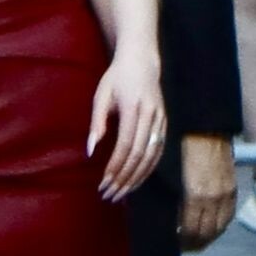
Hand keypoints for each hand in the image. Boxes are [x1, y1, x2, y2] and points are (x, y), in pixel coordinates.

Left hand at [88, 48, 165, 202]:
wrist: (142, 61)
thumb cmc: (117, 78)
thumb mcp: (101, 96)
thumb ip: (97, 124)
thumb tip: (90, 152)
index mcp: (134, 108)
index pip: (126, 145)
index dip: (115, 167)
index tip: (103, 182)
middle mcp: (151, 116)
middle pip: (140, 155)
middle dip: (124, 178)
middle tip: (110, 194)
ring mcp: (161, 121)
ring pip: (152, 157)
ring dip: (137, 178)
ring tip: (121, 193)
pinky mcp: (165, 124)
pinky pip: (158, 152)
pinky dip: (148, 169)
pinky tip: (136, 181)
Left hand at [178, 134, 235, 250]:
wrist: (205, 129)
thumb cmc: (180, 148)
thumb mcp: (169, 175)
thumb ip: (171, 198)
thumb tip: (166, 216)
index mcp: (195, 196)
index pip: (191, 230)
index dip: (182, 241)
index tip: (174, 243)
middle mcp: (213, 198)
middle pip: (206, 233)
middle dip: (193, 243)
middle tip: (182, 246)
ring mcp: (226, 194)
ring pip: (219, 228)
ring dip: (207, 237)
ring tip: (195, 240)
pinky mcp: (232, 189)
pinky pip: (228, 216)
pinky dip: (219, 226)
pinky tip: (210, 227)